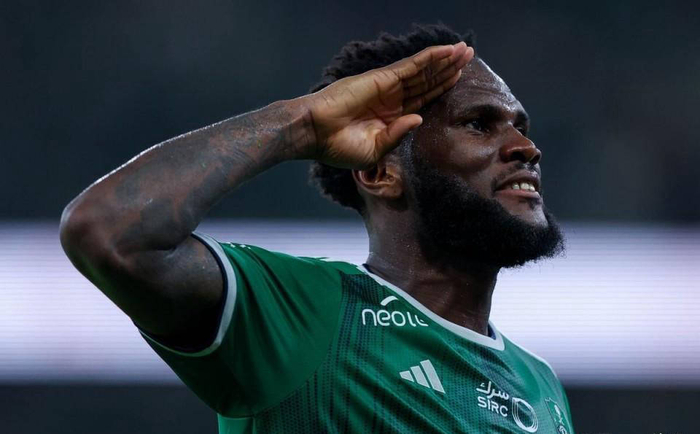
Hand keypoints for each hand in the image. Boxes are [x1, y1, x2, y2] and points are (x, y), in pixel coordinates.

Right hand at [303, 42, 472, 168]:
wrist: (314, 134)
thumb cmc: (337, 148)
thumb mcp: (374, 151)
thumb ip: (397, 135)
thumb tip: (419, 119)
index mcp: (389, 118)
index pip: (422, 99)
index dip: (440, 88)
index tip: (459, 79)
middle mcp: (391, 99)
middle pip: (426, 81)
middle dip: (448, 69)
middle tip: (470, 55)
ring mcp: (387, 87)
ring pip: (423, 71)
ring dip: (445, 60)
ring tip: (465, 50)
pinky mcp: (382, 79)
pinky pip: (411, 66)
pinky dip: (430, 57)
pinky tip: (446, 51)